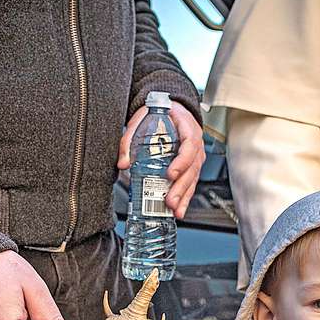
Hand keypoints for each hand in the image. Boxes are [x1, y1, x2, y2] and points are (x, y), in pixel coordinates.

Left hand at [117, 100, 205, 218]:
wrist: (171, 109)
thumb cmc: (161, 113)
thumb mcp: (143, 119)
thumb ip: (130, 139)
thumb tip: (123, 162)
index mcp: (188, 129)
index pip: (189, 147)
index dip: (181, 162)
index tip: (170, 174)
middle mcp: (195, 145)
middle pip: (192, 169)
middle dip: (181, 187)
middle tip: (170, 200)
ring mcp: (195, 157)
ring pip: (193, 179)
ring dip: (184, 196)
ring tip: (175, 210)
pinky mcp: (191, 167)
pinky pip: (190, 183)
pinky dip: (184, 197)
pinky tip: (178, 209)